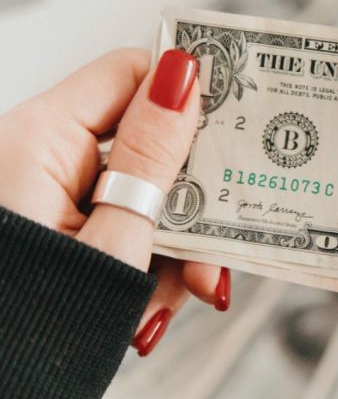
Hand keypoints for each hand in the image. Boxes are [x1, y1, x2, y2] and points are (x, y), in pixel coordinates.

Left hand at [0, 49, 230, 355]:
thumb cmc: (30, 324)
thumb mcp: (113, 242)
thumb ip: (152, 157)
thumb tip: (181, 76)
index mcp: (40, 140)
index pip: (131, 74)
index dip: (191, 90)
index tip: (247, 116)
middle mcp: (44, 158)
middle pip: (149, 143)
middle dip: (194, 195)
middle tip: (225, 234)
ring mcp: (55, 197)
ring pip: (147, 193)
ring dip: (178, 242)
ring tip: (186, 288)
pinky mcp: (68, 228)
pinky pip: (127, 225)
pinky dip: (152, 263)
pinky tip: (157, 301)